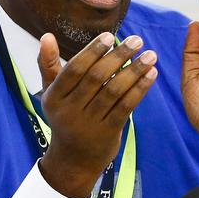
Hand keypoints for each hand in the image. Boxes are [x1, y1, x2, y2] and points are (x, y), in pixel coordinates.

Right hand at [37, 32, 157, 197]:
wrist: (73, 162)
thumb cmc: (64, 118)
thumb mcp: (52, 95)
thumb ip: (49, 65)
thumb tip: (46, 36)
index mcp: (54, 97)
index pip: (75, 69)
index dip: (92, 51)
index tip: (110, 36)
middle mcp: (69, 111)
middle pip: (96, 77)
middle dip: (119, 56)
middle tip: (137, 40)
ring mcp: (89, 124)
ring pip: (114, 91)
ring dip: (135, 71)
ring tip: (150, 55)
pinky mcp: (107, 134)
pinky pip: (126, 107)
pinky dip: (140, 89)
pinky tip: (152, 74)